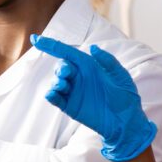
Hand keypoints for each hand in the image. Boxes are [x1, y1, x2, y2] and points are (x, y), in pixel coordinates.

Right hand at [30, 35, 156, 161]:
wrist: (126, 122)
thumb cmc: (126, 97)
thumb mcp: (121, 76)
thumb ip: (108, 61)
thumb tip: (92, 47)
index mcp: (89, 66)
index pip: (68, 52)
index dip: (51, 45)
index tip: (35, 39)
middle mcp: (79, 77)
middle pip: (61, 67)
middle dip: (60, 67)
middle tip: (66, 72)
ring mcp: (74, 92)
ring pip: (56, 82)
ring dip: (56, 81)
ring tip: (63, 86)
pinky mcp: (70, 106)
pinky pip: (56, 99)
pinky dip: (51, 95)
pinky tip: (54, 94)